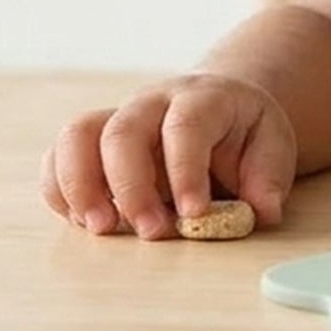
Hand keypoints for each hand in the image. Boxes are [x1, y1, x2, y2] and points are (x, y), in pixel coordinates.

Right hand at [41, 75, 295, 239]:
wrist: (217, 108)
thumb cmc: (243, 132)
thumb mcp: (272, 146)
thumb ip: (268, 178)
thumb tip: (261, 211)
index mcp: (202, 99)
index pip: (185, 126)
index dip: (185, 170)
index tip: (194, 213)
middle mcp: (152, 103)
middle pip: (122, 131)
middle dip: (131, 187)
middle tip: (151, 232)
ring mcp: (117, 120)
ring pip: (77, 136)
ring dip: (81, 186)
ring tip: (101, 228)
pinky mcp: (92, 144)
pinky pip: (59, 157)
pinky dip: (61, 190)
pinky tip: (81, 221)